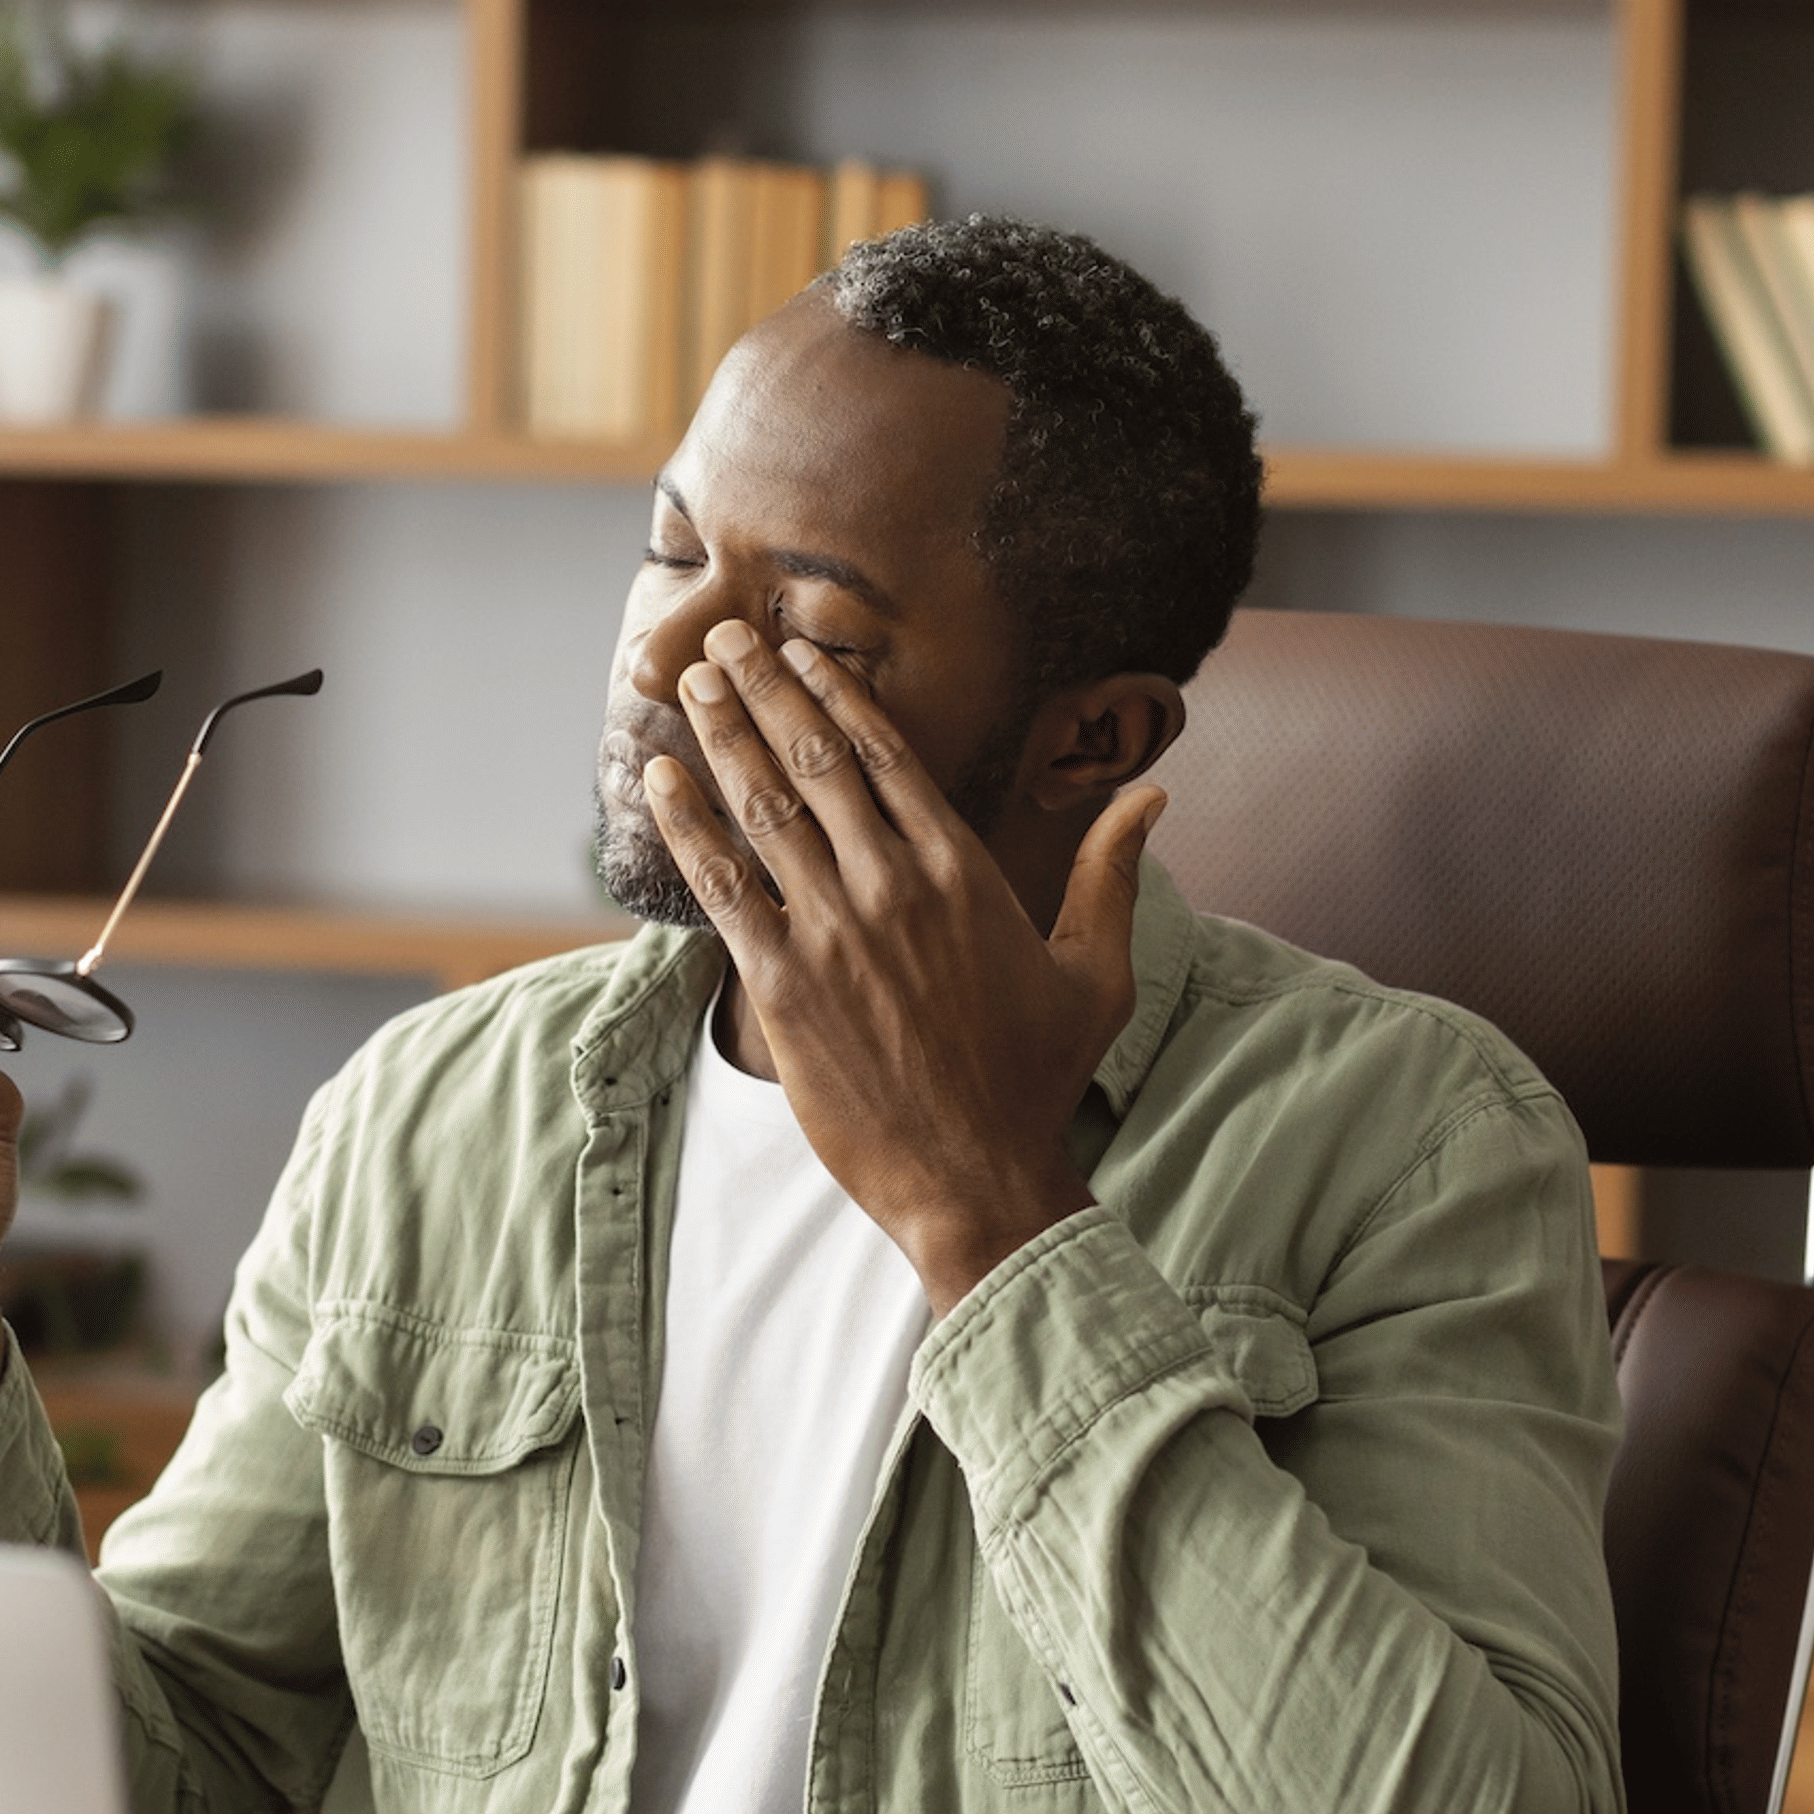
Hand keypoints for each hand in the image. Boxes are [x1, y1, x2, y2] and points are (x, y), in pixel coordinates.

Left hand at [642, 620, 1162, 1312]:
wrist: (981, 1178)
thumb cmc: (1040, 1080)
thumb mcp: (1098, 970)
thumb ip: (1112, 874)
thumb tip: (1153, 796)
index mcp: (962, 870)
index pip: (888, 757)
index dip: (836, 695)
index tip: (800, 652)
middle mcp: (894, 885)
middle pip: (816, 761)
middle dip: (764, 689)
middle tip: (721, 636)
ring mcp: (835, 931)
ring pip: (765, 808)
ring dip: (722, 735)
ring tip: (690, 681)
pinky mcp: (784, 984)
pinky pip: (724, 886)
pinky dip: (688, 827)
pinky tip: (660, 779)